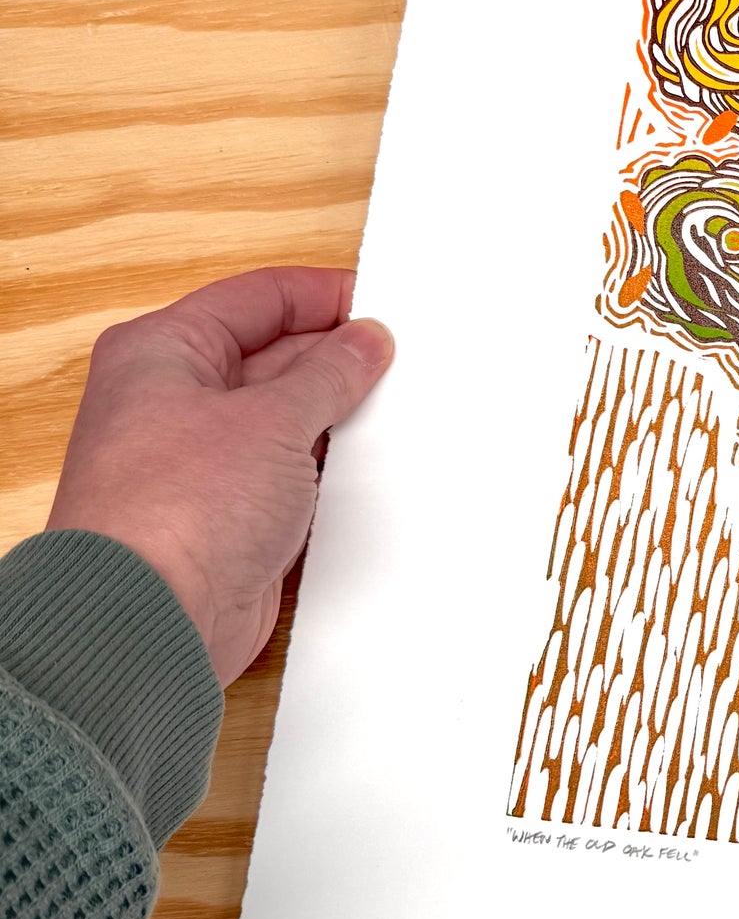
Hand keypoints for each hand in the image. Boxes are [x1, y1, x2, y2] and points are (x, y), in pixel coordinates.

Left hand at [46, 267, 394, 685]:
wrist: (154, 620)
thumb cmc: (176, 510)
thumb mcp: (273, 417)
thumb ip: (330, 372)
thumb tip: (365, 340)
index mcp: (163, 351)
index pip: (259, 298)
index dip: (325, 298)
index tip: (386, 307)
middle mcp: (175, 402)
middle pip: (275, 358)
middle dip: (339, 362)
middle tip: (404, 364)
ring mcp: (203, 463)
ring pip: (288, 420)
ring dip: (337, 421)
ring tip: (398, 414)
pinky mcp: (230, 517)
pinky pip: (294, 478)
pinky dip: (330, 473)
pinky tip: (376, 469)